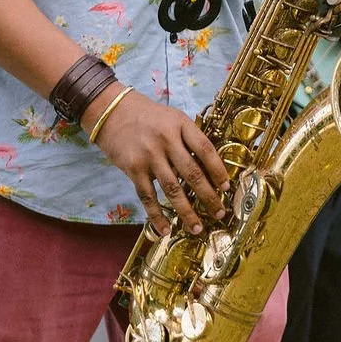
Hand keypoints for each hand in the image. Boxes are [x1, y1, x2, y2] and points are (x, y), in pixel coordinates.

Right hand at [88, 89, 226, 234]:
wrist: (113, 111)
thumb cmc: (149, 117)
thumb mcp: (173, 118)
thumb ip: (189, 139)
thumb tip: (210, 169)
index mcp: (180, 125)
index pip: (205, 149)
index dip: (218, 170)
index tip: (227, 187)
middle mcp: (166, 140)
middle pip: (192, 173)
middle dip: (208, 196)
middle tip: (219, 213)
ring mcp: (149, 155)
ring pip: (172, 189)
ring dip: (186, 212)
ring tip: (197, 227)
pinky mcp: (133, 169)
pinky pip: (148, 197)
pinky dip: (157, 215)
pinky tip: (165, 229)